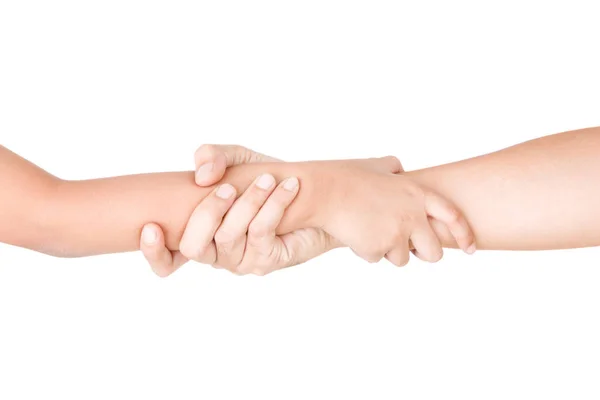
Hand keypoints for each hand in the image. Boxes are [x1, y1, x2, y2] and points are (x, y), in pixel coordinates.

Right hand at [140, 145, 339, 276]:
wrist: (311, 196)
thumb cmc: (265, 179)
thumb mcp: (237, 159)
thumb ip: (213, 157)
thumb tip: (202, 177)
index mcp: (199, 234)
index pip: (166, 260)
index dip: (153, 252)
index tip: (151, 227)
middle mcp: (215, 253)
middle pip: (193, 248)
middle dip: (207, 214)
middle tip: (228, 188)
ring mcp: (240, 261)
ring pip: (229, 237)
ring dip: (247, 203)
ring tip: (267, 179)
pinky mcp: (266, 261)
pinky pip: (261, 233)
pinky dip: (272, 205)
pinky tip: (287, 187)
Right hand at [311, 160, 475, 265]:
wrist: (324, 191)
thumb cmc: (346, 176)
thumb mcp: (377, 165)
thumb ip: (395, 169)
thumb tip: (401, 170)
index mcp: (417, 194)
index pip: (453, 216)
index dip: (464, 234)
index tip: (470, 248)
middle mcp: (413, 215)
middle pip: (434, 253)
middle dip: (420, 253)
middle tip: (406, 246)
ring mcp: (398, 234)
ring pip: (402, 259)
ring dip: (387, 250)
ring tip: (368, 229)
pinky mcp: (380, 248)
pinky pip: (376, 258)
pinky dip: (366, 250)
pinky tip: (355, 233)